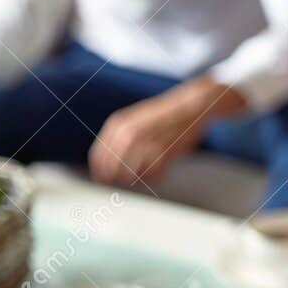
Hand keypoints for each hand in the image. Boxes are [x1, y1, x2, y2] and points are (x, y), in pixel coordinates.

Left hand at [89, 79, 244, 187]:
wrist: (189, 107)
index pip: (98, 159)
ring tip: (146, 168)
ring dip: (136, 177)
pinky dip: (153, 175)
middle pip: (111, 172)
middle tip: (124, 180)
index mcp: (117, 125)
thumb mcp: (131, 119)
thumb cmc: (162, 115)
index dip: (100, 173)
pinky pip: (150, 176)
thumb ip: (115, 138)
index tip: (105, 179)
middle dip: (116, 179)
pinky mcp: (162, 155)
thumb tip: (104, 164)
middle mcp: (128, 136)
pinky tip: (159, 164)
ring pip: (129, 177)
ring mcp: (145, 145)